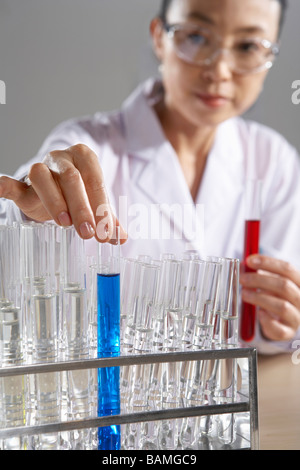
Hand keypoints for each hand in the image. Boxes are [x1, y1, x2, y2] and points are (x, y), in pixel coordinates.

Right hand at [0, 143, 126, 243]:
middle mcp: (62, 158)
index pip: (95, 181)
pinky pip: (11, 183)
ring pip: (42, 177)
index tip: (105, 231)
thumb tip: (121, 238)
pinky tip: (0, 188)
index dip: (101, 206)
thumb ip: (108, 219)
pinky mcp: (22, 184)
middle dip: (81, 207)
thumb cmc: (79, 192)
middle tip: (88, 233)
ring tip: (64, 223)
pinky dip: (5, 186)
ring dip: (54, 200)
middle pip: (71, 178)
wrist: (55, 185)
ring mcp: (41, 168)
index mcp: (85, 158)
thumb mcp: (95, 203)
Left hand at [240, 255, 299, 341]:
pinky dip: (267, 320)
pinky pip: (279, 329)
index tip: (249, 261)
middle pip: (284, 286)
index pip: (288, 269)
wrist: (281, 321)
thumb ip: (258, 272)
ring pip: (282, 307)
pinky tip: (259, 313)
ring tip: (244, 294)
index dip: (268, 263)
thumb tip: (243, 264)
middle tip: (243, 279)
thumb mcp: (269, 282)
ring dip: (260, 298)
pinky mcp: (287, 332)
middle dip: (260, 280)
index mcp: (299, 283)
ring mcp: (296, 317)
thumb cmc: (275, 296)